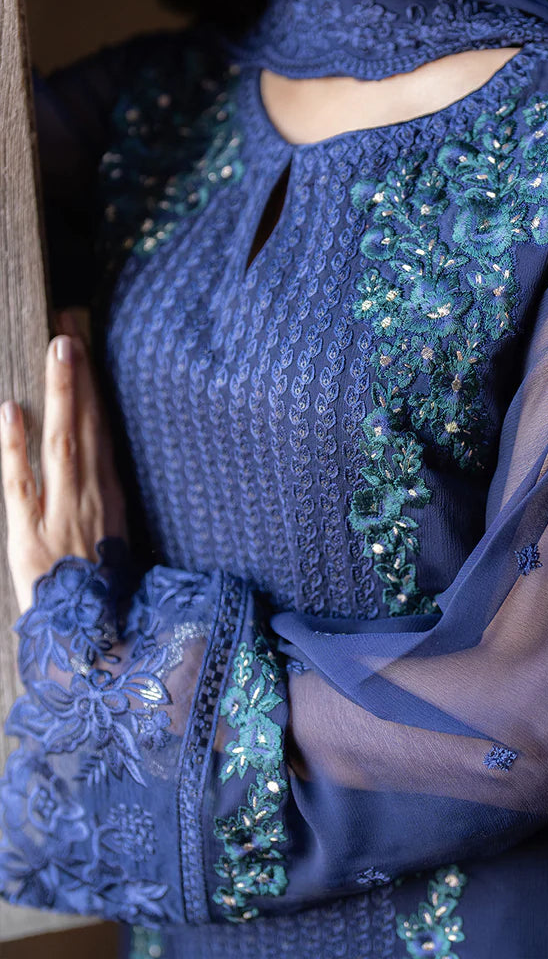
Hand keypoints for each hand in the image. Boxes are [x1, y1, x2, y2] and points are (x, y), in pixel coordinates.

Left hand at [0, 319, 127, 615]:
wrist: (95, 641)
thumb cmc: (104, 590)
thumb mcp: (116, 539)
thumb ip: (107, 497)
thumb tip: (98, 455)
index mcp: (112, 495)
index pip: (104, 429)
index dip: (96, 387)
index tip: (89, 346)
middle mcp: (92, 496)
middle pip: (87, 425)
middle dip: (80, 376)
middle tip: (71, 328)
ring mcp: (62, 512)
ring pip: (62, 442)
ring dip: (62, 394)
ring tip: (58, 351)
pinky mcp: (30, 534)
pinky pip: (21, 483)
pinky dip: (14, 446)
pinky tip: (10, 410)